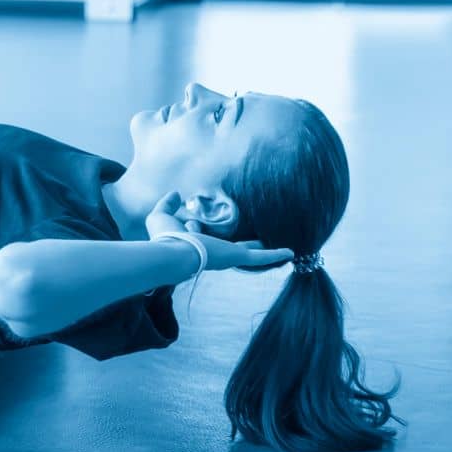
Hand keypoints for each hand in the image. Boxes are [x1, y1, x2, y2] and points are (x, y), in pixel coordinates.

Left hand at [146, 191, 293, 271]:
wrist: (171, 253)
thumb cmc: (164, 237)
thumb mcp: (161, 216)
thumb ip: (168, 205)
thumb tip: (177, 194)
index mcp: (197, 246)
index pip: (204, 236)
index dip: (195, 225)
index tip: (189, 219)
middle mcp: (214, 253)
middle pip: (234, 250)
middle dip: (245, 247)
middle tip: (258, 243)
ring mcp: (227, 257)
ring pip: (249, 254)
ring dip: (263, 251)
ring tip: (281, 251)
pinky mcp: (237, 257)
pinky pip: (260, 257)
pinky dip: (275, 255)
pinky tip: (290, 253)